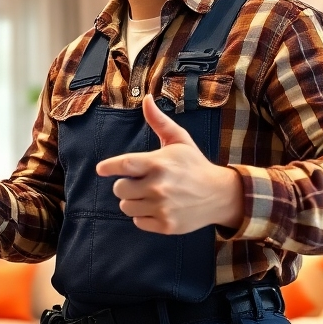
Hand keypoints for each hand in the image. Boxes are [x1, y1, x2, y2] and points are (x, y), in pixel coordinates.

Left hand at [95, 94, 243, 233]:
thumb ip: (158, 121)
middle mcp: (158, 186)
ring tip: (148, 194)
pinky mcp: (166, 225)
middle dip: (125, 185)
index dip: (109, 167)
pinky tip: (157, 207)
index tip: (102, 169)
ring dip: (133, 201)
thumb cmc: (194, 164)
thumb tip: (146, 98)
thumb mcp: (179, 140)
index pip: (124, 165)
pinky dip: (143, 216)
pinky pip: (138, 222)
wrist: (220, 195)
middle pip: (120, 189)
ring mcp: (163, 207)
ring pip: (126, 207)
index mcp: (158, 163)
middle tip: (138, 182)